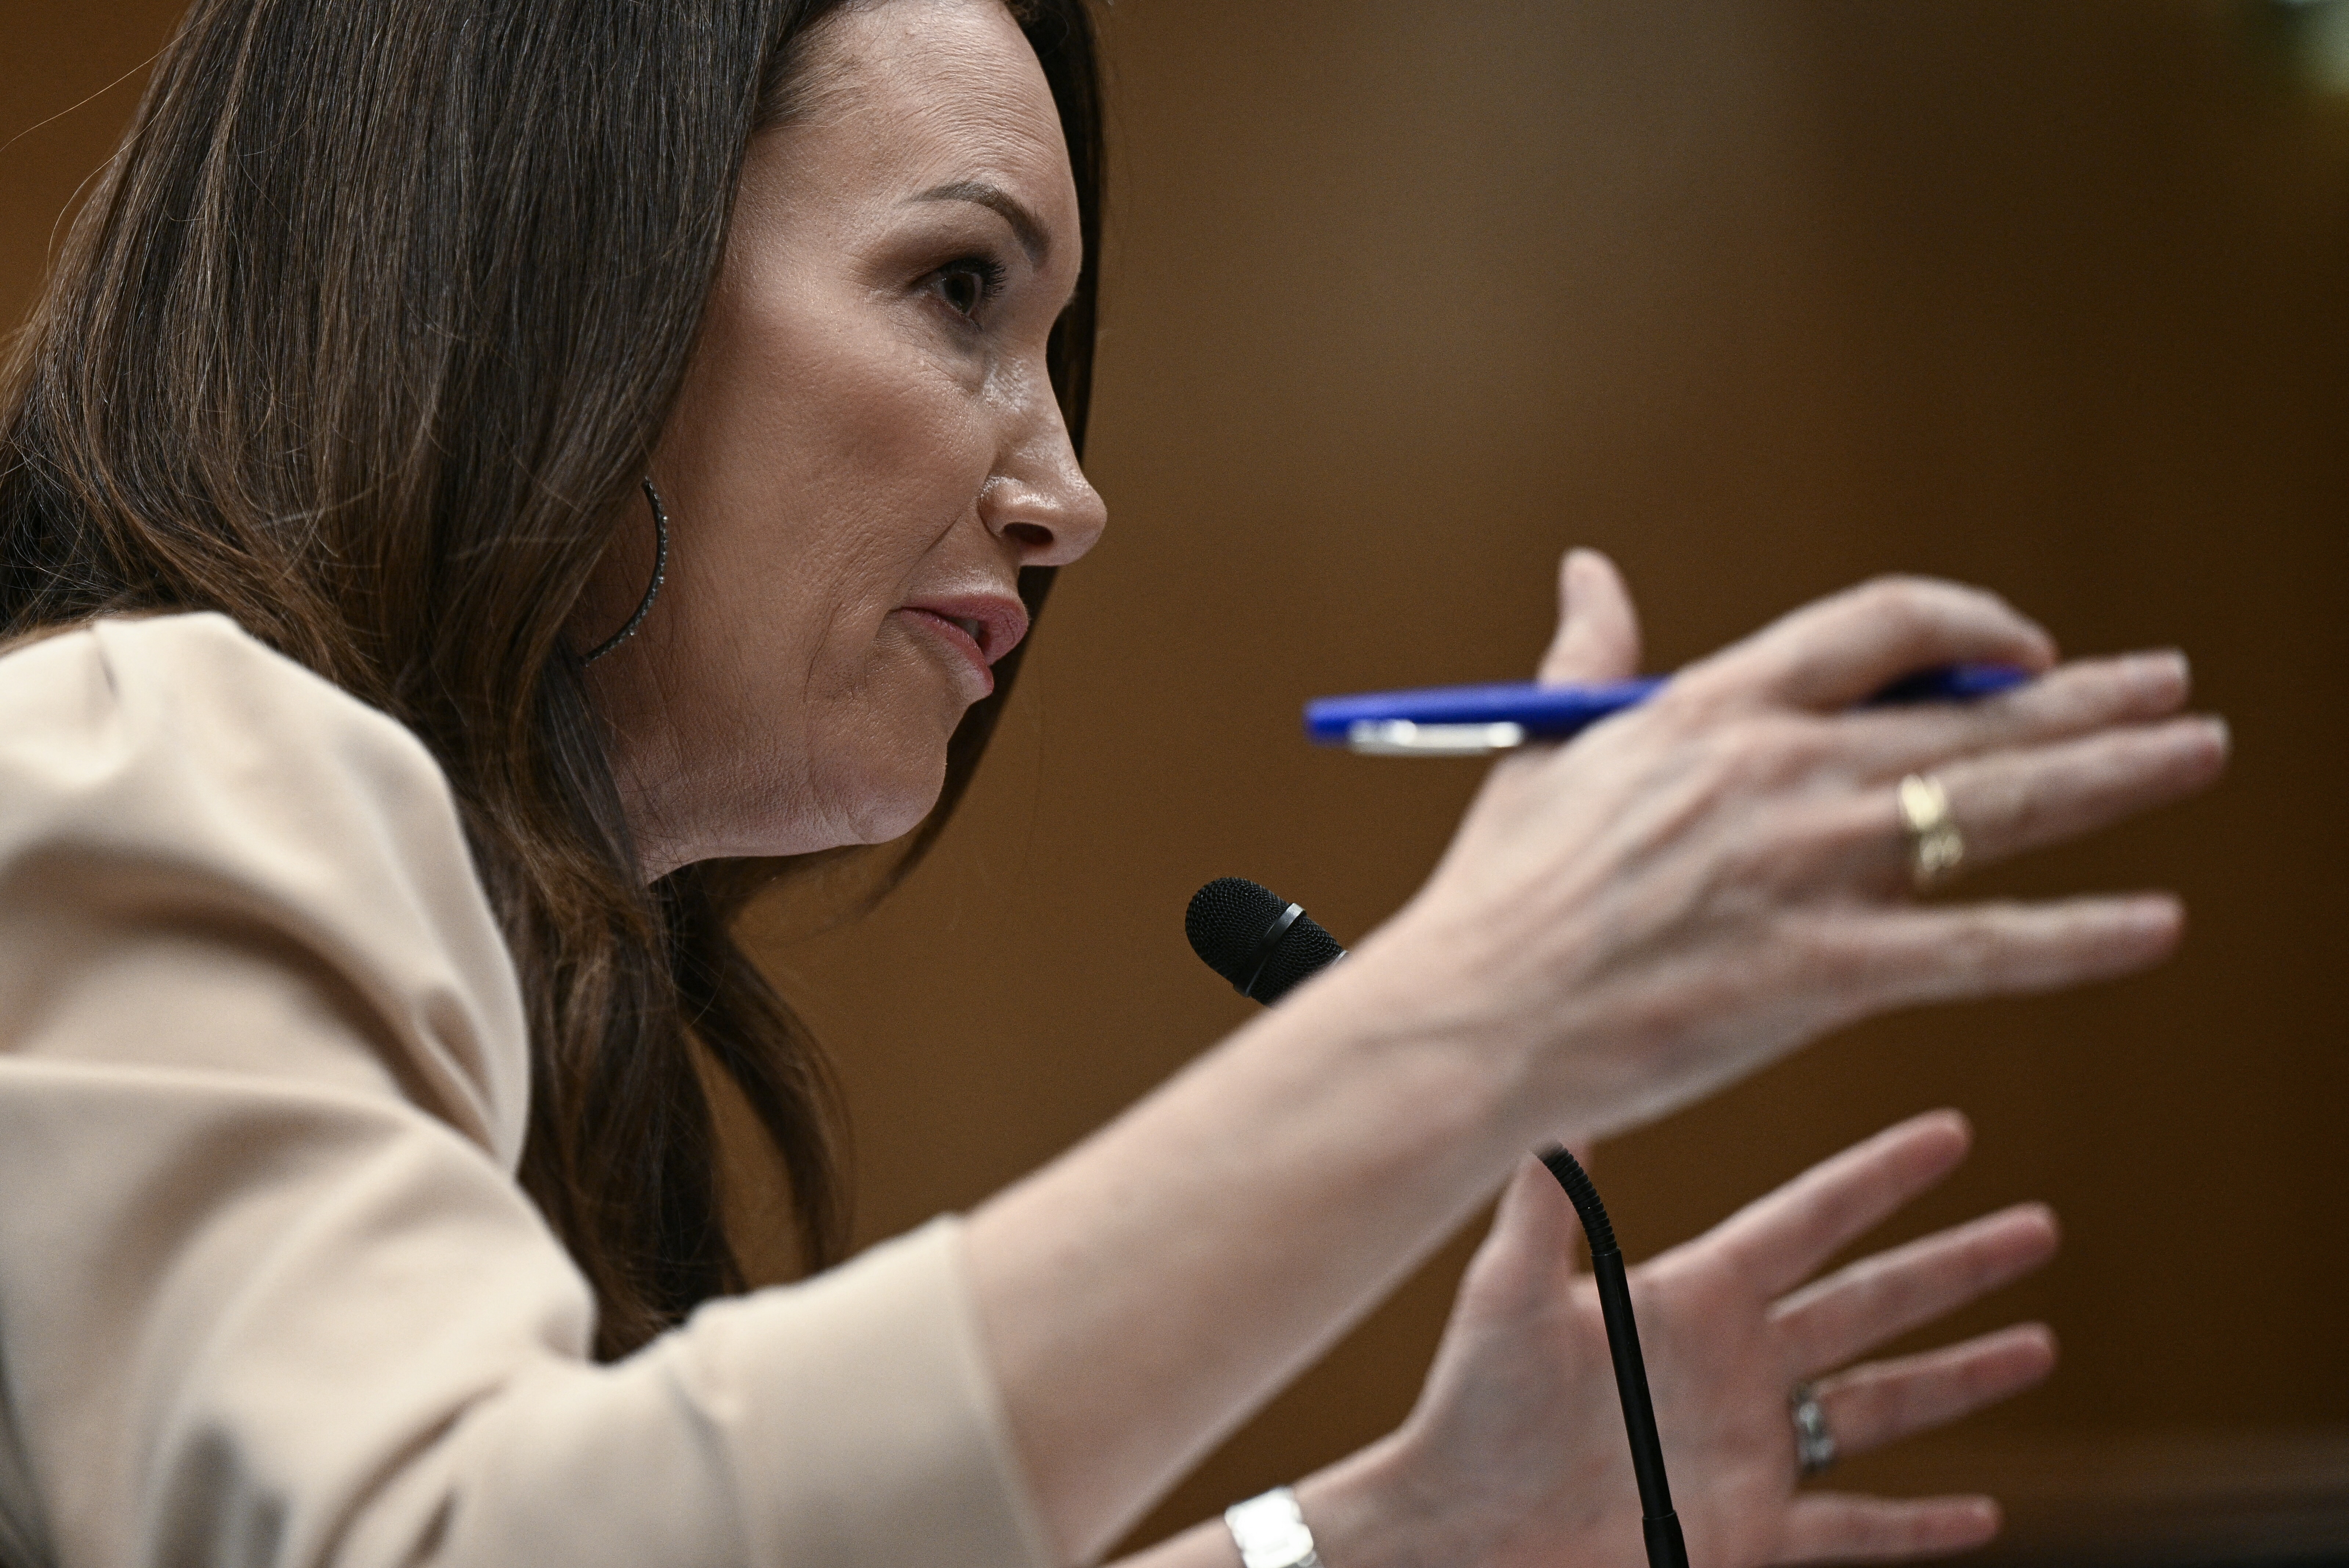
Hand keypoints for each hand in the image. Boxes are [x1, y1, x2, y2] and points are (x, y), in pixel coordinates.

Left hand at [1313, 1111, 2055, 1566]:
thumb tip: (1563, 1106)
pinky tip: (1980, 1513)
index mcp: (1693, 1299)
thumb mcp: (1507, 1293)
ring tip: (2037, 1346)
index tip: (1951, 1134)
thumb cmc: (1469, 1407)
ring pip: (1883, 1404)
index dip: (1880, 1179)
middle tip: (2038, 1228)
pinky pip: (1855, 1528)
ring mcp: (1752, 1449)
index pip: (1808, 1222)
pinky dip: (1917, 1526)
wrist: (1457, 1526)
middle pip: (1873, 1300)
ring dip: (1962, 1379)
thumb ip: (1544, 1203)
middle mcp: (1738, 1365)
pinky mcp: (1750, 1532)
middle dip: (1956, 1267)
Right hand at [1362, 551, 2226, 1140]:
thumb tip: (1588, 571)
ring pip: (2000, 808)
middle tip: (2171, 689)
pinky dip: (2081, 936)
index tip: (2021, 648)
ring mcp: (1810, 871)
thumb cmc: (1498, 894)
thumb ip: (1590, 655)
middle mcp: (1782, 772)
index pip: (1882, 627)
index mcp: (1715, 709)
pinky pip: (1984, 949)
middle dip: (2087, 697)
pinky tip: (2157, 924)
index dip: (1969, 626)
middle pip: (1974, 714)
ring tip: (2197, 754)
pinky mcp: (1825, 974)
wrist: (1475, 1018)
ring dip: (2116, 778)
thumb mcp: (1542, 747)